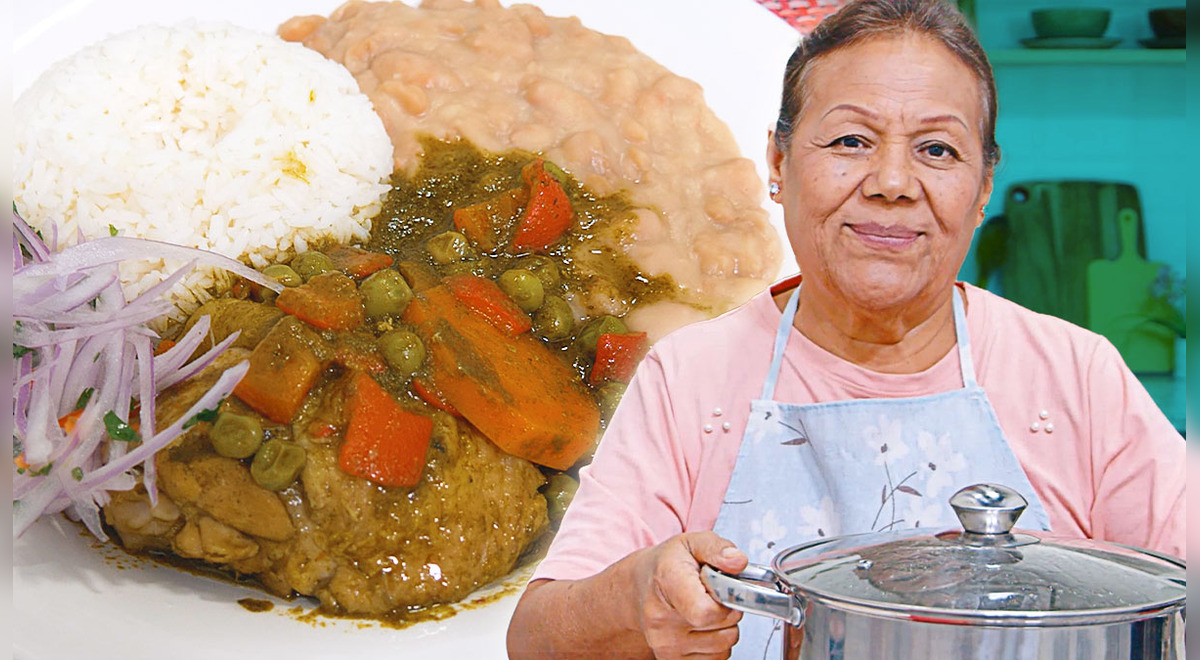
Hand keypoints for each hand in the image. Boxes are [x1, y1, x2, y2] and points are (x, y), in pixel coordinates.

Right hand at [636, 531, 748, 658]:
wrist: (636, 589)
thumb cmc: (666, 566)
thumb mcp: (691, 542)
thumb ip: (717, 548)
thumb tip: (738, 562)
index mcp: (668, 583)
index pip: (706, 612)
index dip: (725, 602)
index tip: (720, 588)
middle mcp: (661, 619)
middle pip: (723, 628)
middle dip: (728, 609)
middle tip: (712, 594)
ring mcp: (665, 644)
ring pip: (725, 646)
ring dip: (723, 627)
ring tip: (705, 608)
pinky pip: (716, 658)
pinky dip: (715, 643)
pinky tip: (700, 626)